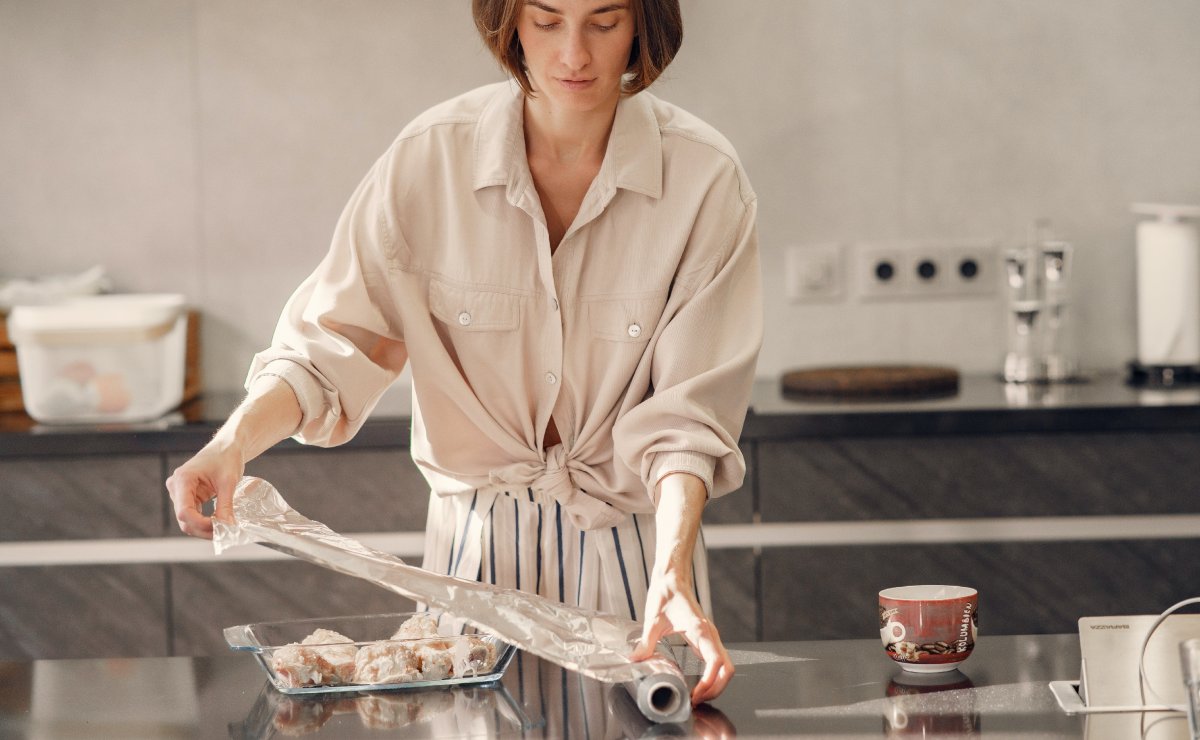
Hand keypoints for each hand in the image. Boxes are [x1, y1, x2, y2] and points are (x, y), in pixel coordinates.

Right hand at [165, 444, 243, 538]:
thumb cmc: (226, 457)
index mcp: (183, 479)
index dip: (200, 524)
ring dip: (204, 528)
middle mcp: (177, 487)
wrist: (227, 447)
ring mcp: (180, 493)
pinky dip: (205, 522)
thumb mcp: (228, 482)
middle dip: (203, 529)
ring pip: (188, 520)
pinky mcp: (188, 497)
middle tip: (224, 533)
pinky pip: (193, 515)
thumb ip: (225, 505)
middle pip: (184, 519)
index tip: (219, 528)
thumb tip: (227, 527)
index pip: (184, 511)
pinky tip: (218, 525)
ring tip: (224, 530)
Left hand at [629, 569, 733, 704]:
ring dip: (716, 684)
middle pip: (727, 669)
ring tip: (698, 696)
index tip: (696, 695)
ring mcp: (710, 637)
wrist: (673, 578)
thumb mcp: (653, 620)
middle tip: (697, 700)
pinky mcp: (706, 638)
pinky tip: (699, 683)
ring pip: (726, 666)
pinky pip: (717, 660)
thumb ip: (646, 642)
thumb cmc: (666, 594)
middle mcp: (710, 634)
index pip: (716, 662)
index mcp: (700, 630)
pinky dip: (713, 676)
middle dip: (716, 689)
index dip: (710, 682)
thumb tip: (636, 660)